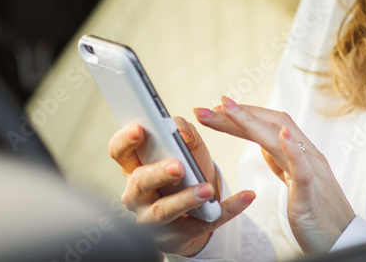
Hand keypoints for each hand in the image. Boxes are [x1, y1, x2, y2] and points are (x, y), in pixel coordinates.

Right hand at [108, 117, 254, 255]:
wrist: (196, 209)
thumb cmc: (185, 171)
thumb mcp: (186, 149)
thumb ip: (183, 133)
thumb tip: (180, 128)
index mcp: (135, 168)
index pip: (119, 153)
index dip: (125, 141)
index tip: (140, 129)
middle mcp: (137, 195)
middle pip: (140, 183)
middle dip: (158, 173)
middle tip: (179, 166)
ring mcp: (154, 220)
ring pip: (164, 211)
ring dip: (185, 199)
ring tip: (206, 189)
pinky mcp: (179, 237)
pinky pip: (204, 225)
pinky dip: (227, 210)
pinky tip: (246, 197)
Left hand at [195, 98, 354, 254]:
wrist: (344, 242)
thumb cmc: (319, 217)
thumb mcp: (297, 183)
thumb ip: (284, 162)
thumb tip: (267, 143)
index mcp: (303, 154)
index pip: (270, 124)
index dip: (243, 114)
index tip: (215, 109)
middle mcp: (309, 156)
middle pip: (272, 124)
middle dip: (237, 113)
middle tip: (203, 109)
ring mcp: (312, 172)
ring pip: (281, 138)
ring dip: (250, 121)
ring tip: (226, 108)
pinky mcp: (311, 194)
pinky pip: (302, 168)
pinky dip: (290, 149)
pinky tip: (280, 135)